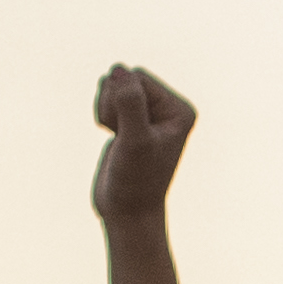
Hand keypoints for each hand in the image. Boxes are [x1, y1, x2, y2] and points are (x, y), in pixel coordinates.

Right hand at [91, 64, 196, 226]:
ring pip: (114, 85)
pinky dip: (102, 114)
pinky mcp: (132, 120)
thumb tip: (120, 70)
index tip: (128, 134)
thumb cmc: (135, 181)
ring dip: (106, 108)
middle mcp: (168, 109)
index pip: (138, 78)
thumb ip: (130, 105)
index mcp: (180, 109)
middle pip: (125, 77)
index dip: (122, 101)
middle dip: (112, 103)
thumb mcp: (135, 142)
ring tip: (117, 137)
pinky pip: (109, 96)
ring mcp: (150, 114)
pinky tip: (113, 136)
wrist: (127, 212)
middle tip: (121, 136)